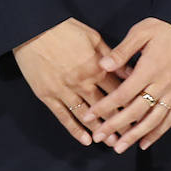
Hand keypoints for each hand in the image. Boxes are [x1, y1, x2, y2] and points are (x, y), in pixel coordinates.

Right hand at [13, 18, 125, 146]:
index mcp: (96, 68)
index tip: (139, 117)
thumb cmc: (63, 28)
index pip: (119, 92)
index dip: (130, 106)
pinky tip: (85, 140)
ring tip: (111, 142)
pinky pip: (63, 116)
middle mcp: (82, 83)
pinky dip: (75, 130)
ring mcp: (63, 91)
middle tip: (129, 137)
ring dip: (100, 131)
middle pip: (106, 108)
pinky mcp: (47, 95)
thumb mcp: (92, 37)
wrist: (30, 28)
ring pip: (87, 116)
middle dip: (119, 124)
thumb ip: (111, 56)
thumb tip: (130, 72)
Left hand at [81, 18, 170, 153]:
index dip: (106, 106)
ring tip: (120, 148)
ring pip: (154, 120)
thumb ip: (122, 52)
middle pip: (137, 111)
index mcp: (149, 68)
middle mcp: (163, 84)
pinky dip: (158, 133)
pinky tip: (146, 143)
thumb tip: (102, 66)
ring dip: (136, 136)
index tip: (91, 115)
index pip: (123, 93)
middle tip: (100, 138)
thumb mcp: (140, 32)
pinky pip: (170, 118)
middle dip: (117, 126)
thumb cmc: (164, 27)